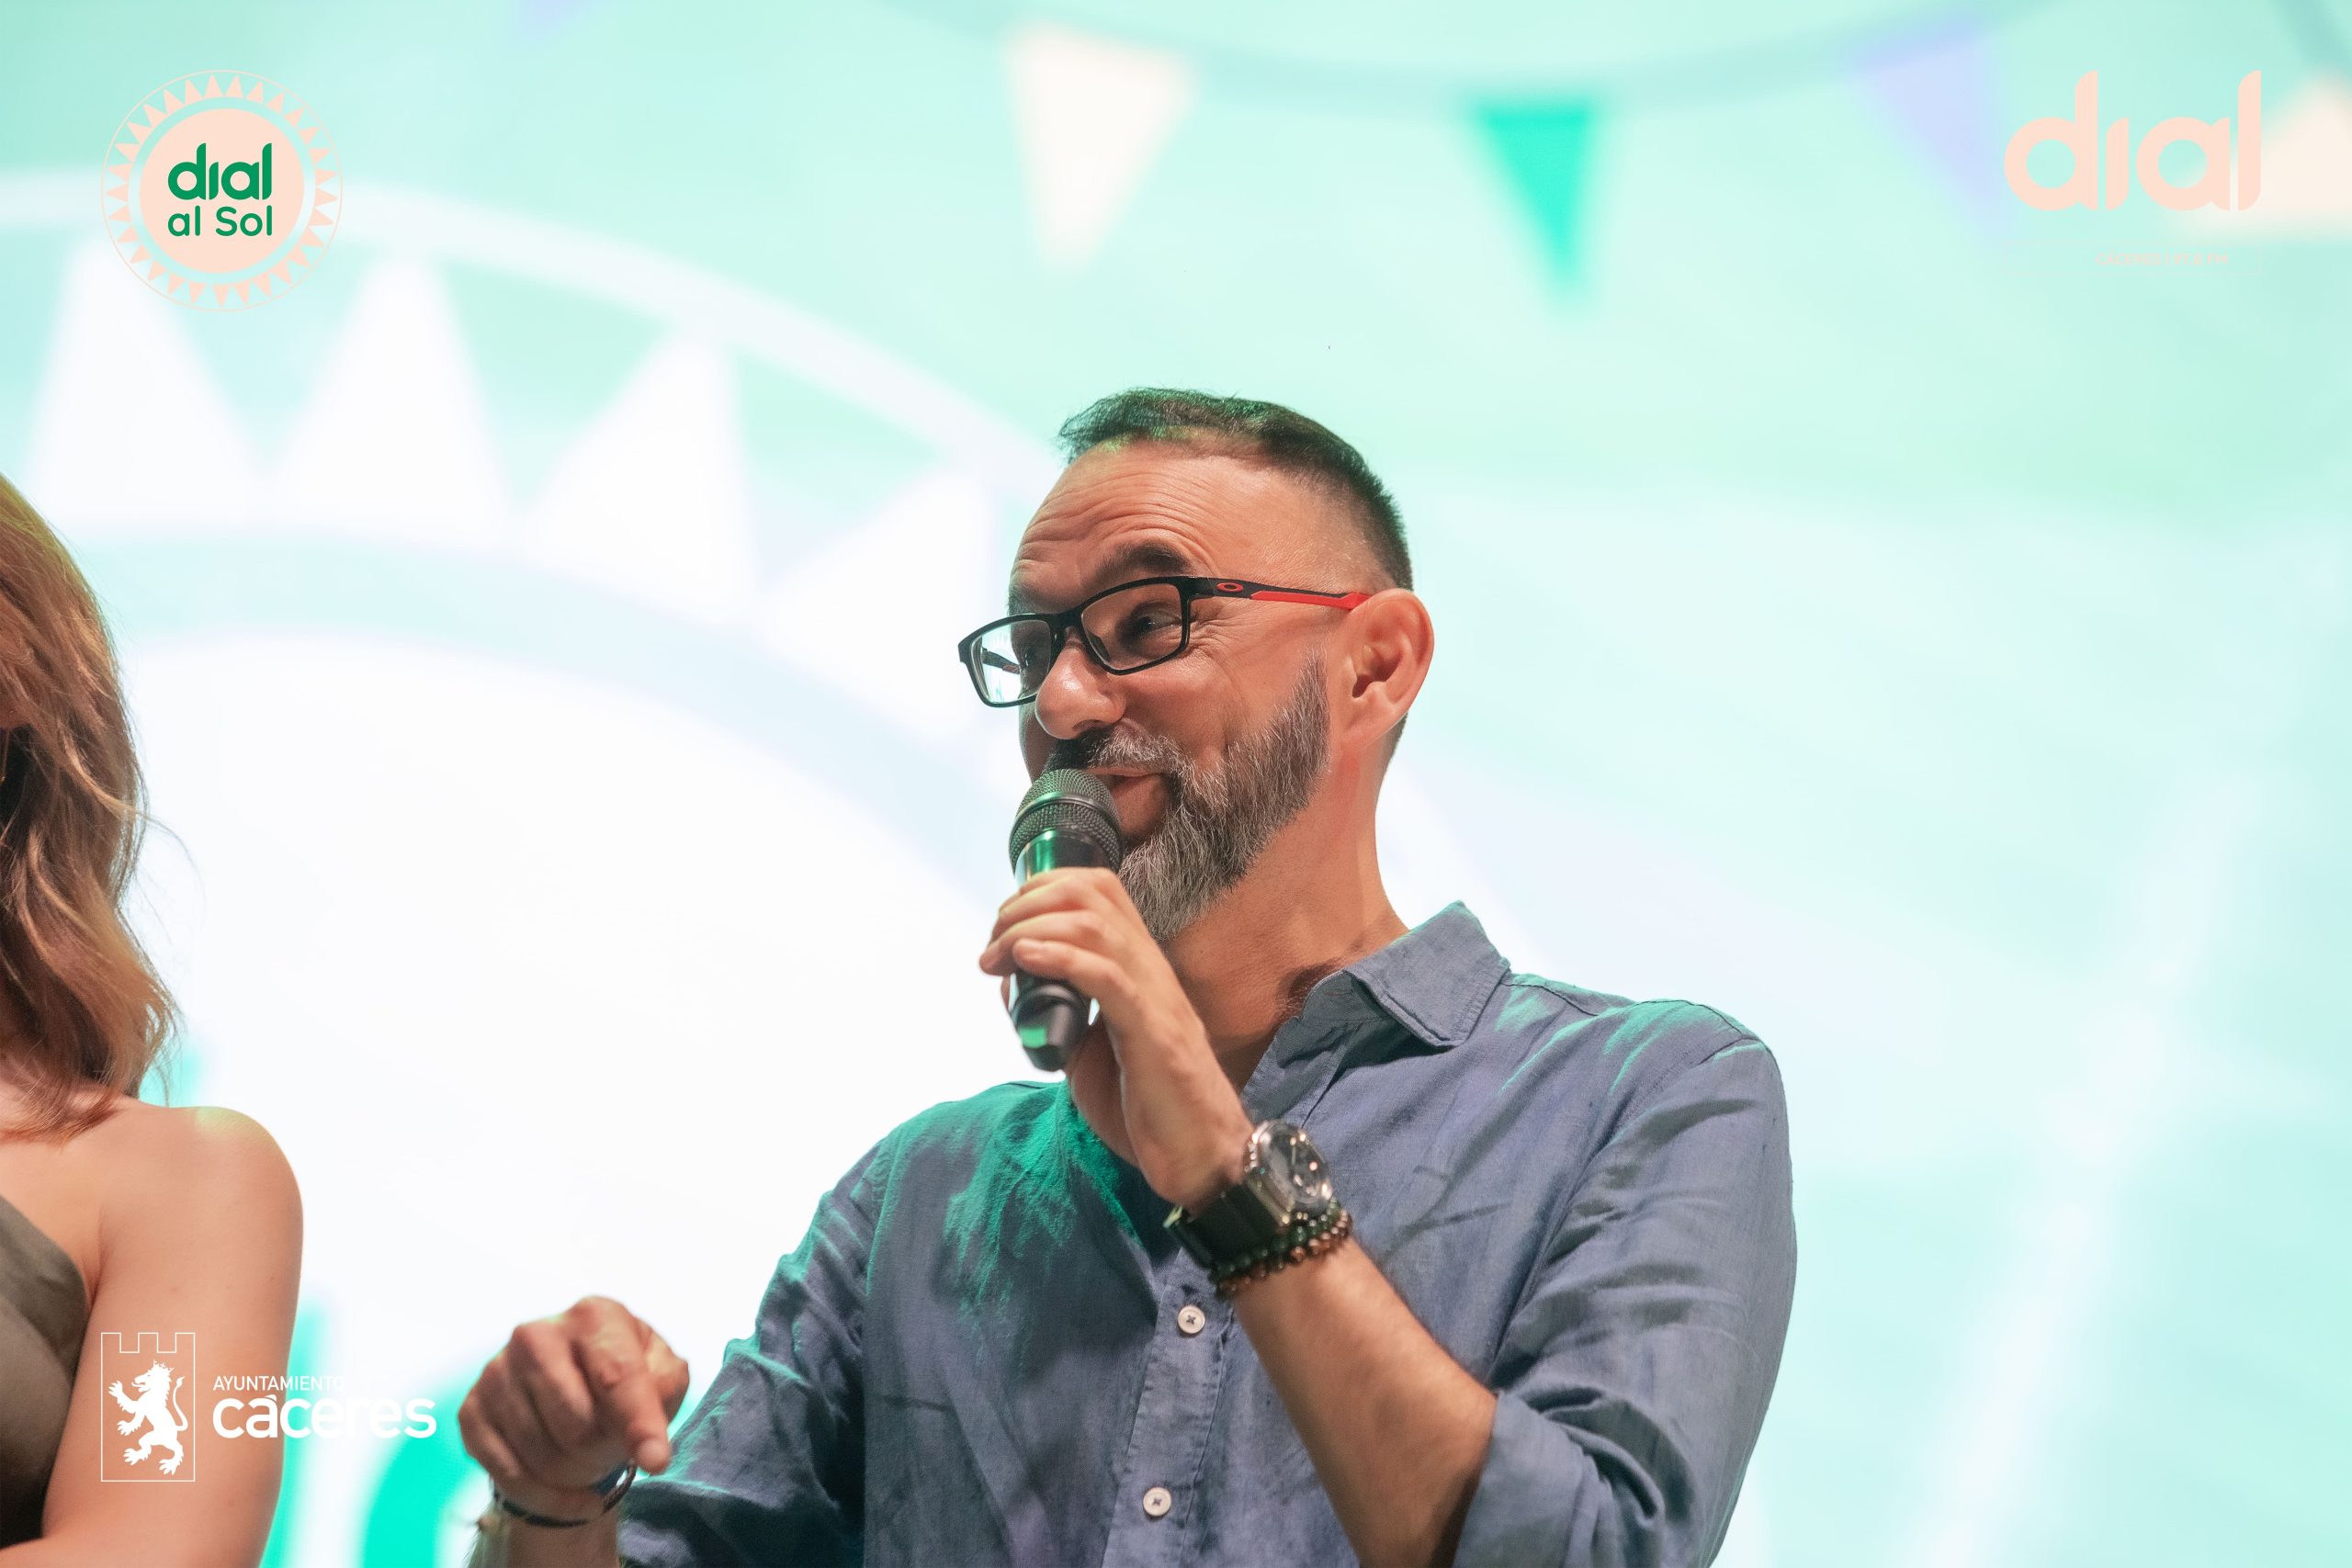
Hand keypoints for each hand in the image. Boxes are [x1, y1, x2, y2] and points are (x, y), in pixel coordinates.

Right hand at [459, 1295, 688, 1520]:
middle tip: (611, 1446)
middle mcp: (536, 1335)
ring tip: (587, 1459)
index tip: (657, 1462)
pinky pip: (508, 1475)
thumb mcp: (662, 1374)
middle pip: (578, 1424)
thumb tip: (648, 1441)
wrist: (571, 1390)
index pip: (618, 1378)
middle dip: (603, 1450)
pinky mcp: (471, 1410)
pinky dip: (545, 1497)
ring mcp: (497, 1372)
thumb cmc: (623, 1382)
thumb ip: (666, 1389)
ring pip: (542, 1455)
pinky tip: (567, 1492)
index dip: (640, 1425)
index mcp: (593, 1316)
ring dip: (574, 1474)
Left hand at [978, 866, 1253, 1208]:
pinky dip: (1062, 959)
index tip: (1004, 922)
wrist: (1197, 1154)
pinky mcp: (1152, 1033)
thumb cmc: (1145, 1105)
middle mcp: (1148, 968)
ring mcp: (1153, 996)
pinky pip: (1108, 978)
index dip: (1043, 887)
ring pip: (1095, 926)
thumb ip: (1054, 1012)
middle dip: (1028, 903)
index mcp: (1136, 966)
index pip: (1096, 889)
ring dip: (1033, 929)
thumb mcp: (1084, 1050)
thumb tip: (1011, 979)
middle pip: (1090, 893)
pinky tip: (1027, 959)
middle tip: (993, 943)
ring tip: (999, 954)